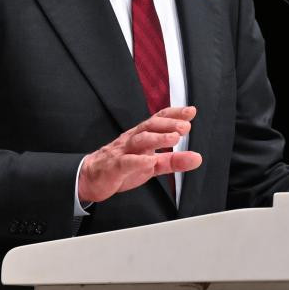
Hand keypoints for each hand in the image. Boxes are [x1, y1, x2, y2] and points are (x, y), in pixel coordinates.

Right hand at [77, 106, 202, 203]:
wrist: (91, 178)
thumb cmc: (123, 167)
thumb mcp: (153, 165)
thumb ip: (174, 161)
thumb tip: (197, 158)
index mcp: (142, 136)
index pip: (158, 120)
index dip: (174, 114)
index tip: (191, 111)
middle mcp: (132, 140)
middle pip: (150, 126)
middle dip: (169, 124)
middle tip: (186, 126)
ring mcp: (122, 152)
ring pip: (140, 141)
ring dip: (157, 138)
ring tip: (174, 138)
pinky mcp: (114, 167)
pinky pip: (126, 162)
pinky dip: (138, 161)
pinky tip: (150, 161)